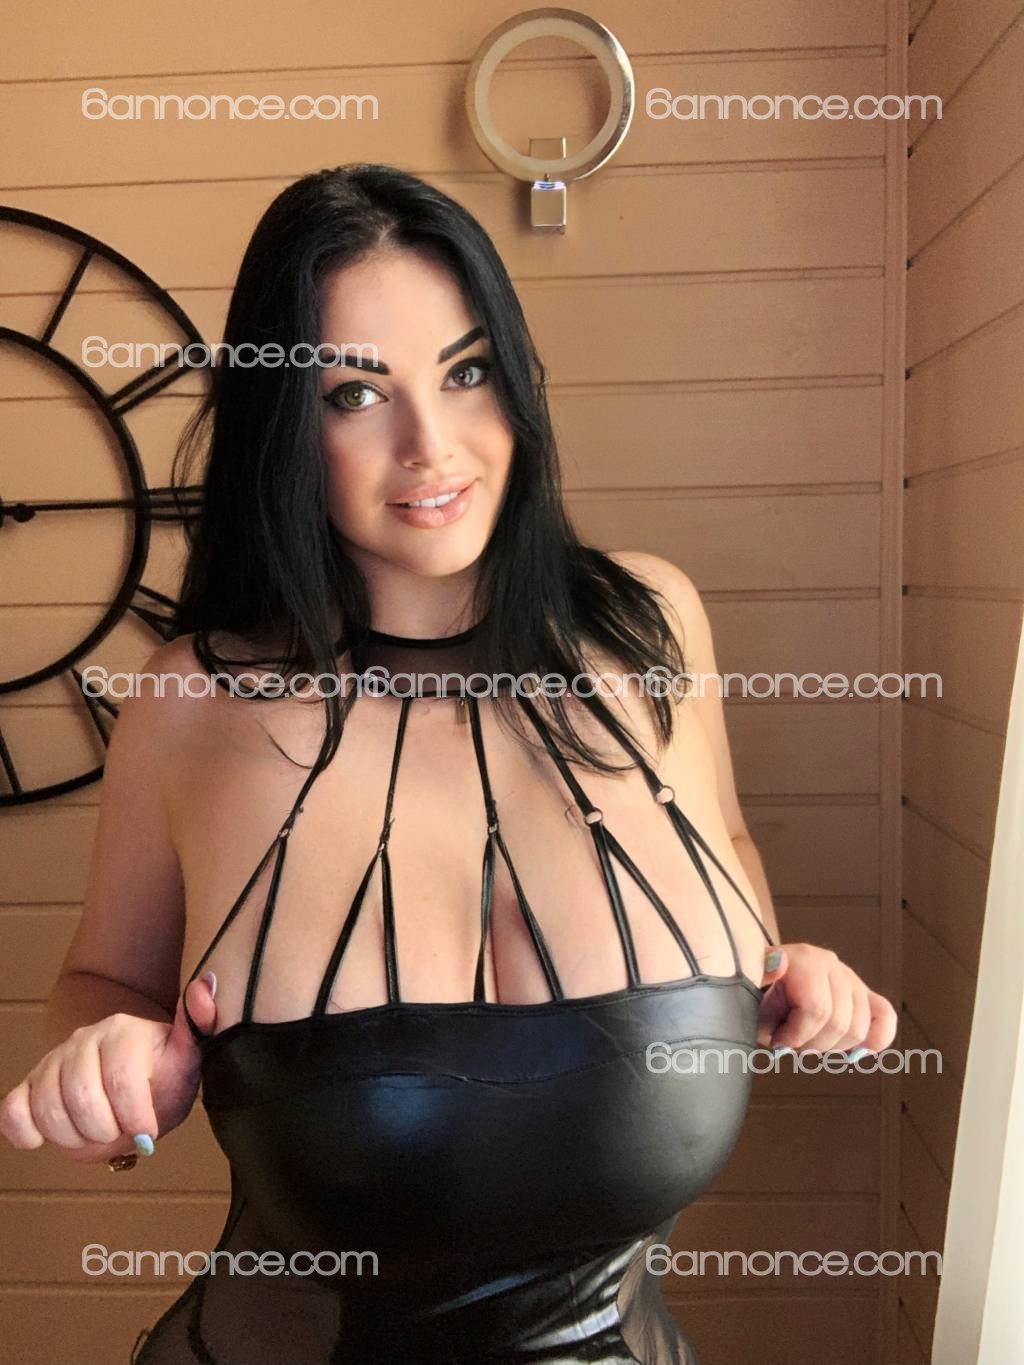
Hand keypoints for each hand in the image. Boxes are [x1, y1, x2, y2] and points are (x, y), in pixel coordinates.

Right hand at [0, 974, 217, 1163]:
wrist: (138, 1084)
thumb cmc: (164, 1073)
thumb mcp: (190, 1056)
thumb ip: (200, 1023)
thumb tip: (205, 985)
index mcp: (124, 1031)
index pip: (121, 1078)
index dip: (135, 1115)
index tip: (148, 1134)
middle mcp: (84, 1039)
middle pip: (82, 1098)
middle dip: (106, 1130)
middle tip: (122, 1134)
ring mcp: (54, 1061)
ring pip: (47, 1108)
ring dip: (74, 1138)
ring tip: (98, 1136)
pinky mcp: (31, 1084)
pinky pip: (13, 1111)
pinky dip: (24, 1131)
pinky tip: (44, 1140)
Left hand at [757, 944, 896, 1055]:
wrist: (760, 984)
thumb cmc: (754, 994)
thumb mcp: (746, 989)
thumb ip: (759, 976)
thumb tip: (778, 962)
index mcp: (802, 959)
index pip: (817, 1009)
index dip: (796, 1036)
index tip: (776, 1040)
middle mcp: (830, 963)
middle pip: (840, 1023)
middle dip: (811, 1044)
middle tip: (790, 1040)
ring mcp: (848, 977)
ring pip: (860, 1029)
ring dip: (832, 1046)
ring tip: (809, 1038)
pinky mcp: (861, 993)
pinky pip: (884, 1016)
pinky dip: (875, 1039)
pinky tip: (855, 1050)